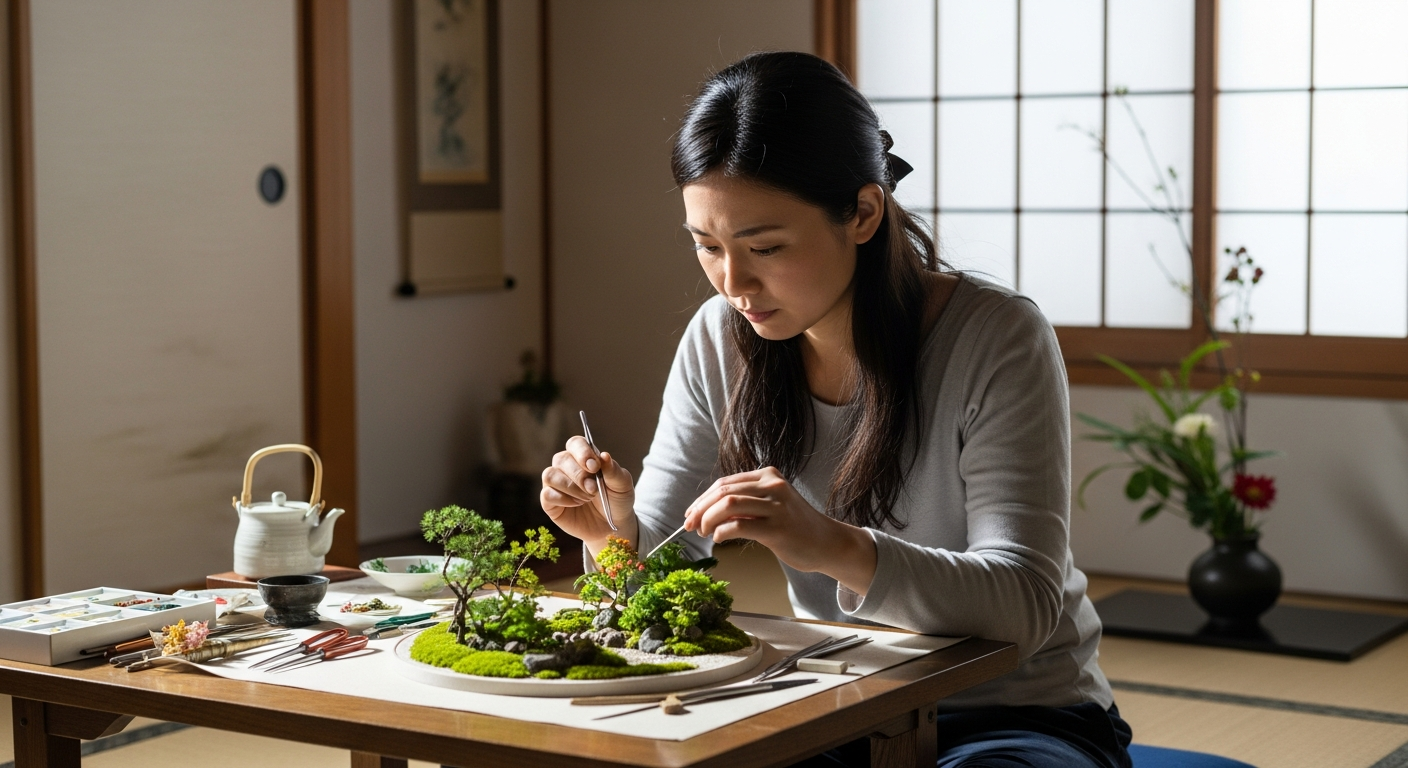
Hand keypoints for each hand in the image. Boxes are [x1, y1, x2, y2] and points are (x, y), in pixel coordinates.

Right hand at [540, 436, 637, 552]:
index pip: (575, 443)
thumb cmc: (617, 500)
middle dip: (579, 475)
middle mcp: (567, 467)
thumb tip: (604, 455)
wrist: (613, 525)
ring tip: (587, 498)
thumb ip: (614, 470)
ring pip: (550, 475)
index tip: (594, 466)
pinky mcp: (550, 502)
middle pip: (561, 459)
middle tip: (594, 490)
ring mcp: (556, 484)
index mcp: (584, 457)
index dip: (582, 452)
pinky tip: (576, 504)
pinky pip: (547, 494)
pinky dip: (563, 499)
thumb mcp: (623, 485)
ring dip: (570, 487)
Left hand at [683, 467, 876, 593]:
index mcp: (768, 475)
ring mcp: (776, 506)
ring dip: (708, 520)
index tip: (691, 514)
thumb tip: (708, 513)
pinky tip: (719, 539)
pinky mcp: (778, 528)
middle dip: (700, 509)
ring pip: (728, 505)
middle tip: (690, 526)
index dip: (702, 499)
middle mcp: (772, 485)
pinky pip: (740, 525)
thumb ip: (745, 505)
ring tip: (704, 532)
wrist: (827, 543)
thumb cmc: (795, 527)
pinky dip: (722, 532)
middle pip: (723, 492)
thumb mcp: (770, 506)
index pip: (725, 483)